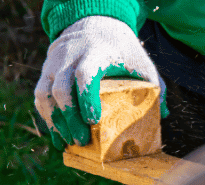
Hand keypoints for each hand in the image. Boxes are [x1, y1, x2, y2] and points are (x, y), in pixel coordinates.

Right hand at [34, 16, 165, 148]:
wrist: (94, 22)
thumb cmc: (121, 48)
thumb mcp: (142, 61)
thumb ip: (155, 85)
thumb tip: (164, 114)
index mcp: (95, 53)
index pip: (84, 75)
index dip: (86, 98)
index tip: (93, 120)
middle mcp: (68, 58)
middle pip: (60, 89)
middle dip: (70, 118)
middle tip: (83, 140)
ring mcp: (53, 64)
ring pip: (44, 95)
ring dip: (55, 121)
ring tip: (69, 142)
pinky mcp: (46, 71)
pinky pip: (40, 96)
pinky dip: (47, 117)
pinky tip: (58, 135)